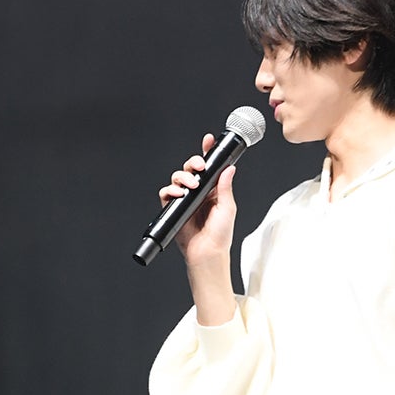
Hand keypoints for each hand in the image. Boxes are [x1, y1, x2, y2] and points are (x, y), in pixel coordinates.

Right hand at [158, 133, 238, 269]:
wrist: (207, 253)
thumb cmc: (220, 235)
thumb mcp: (228, 207)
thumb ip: (226, 187)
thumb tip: (228, 168)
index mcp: (213, 190)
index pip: (209, 167)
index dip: (207, 152)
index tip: (208, 140)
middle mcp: (198, 192)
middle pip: (191, 169)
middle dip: (193, 163)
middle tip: (199, 167)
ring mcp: (185, 199)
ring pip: (178, 178)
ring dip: (183, 177)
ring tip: (190, 185)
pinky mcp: (173, 208)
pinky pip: (166, 193)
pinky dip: (170, 190)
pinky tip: (178, 193)